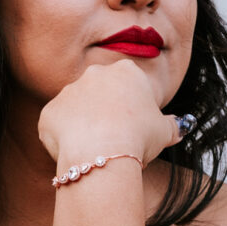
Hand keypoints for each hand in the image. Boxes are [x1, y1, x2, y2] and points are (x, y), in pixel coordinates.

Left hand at [37, 59, 181, 169]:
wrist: (103, 151)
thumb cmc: (138, 138)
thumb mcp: (164, 131)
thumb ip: (171, 125)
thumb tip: (178, 127)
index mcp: (125, 71)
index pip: (127, 87)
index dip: (131, 110)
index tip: (133, 129)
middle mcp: (94, 74)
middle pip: (100, 95)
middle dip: (105, 115)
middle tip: (115, 141)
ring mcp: (68, 91)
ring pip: (76, 111)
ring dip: (84, 127)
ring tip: (96, 150)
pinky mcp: (49, 112)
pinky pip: (56, 126)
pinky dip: (64, 140)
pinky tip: (78, 153)